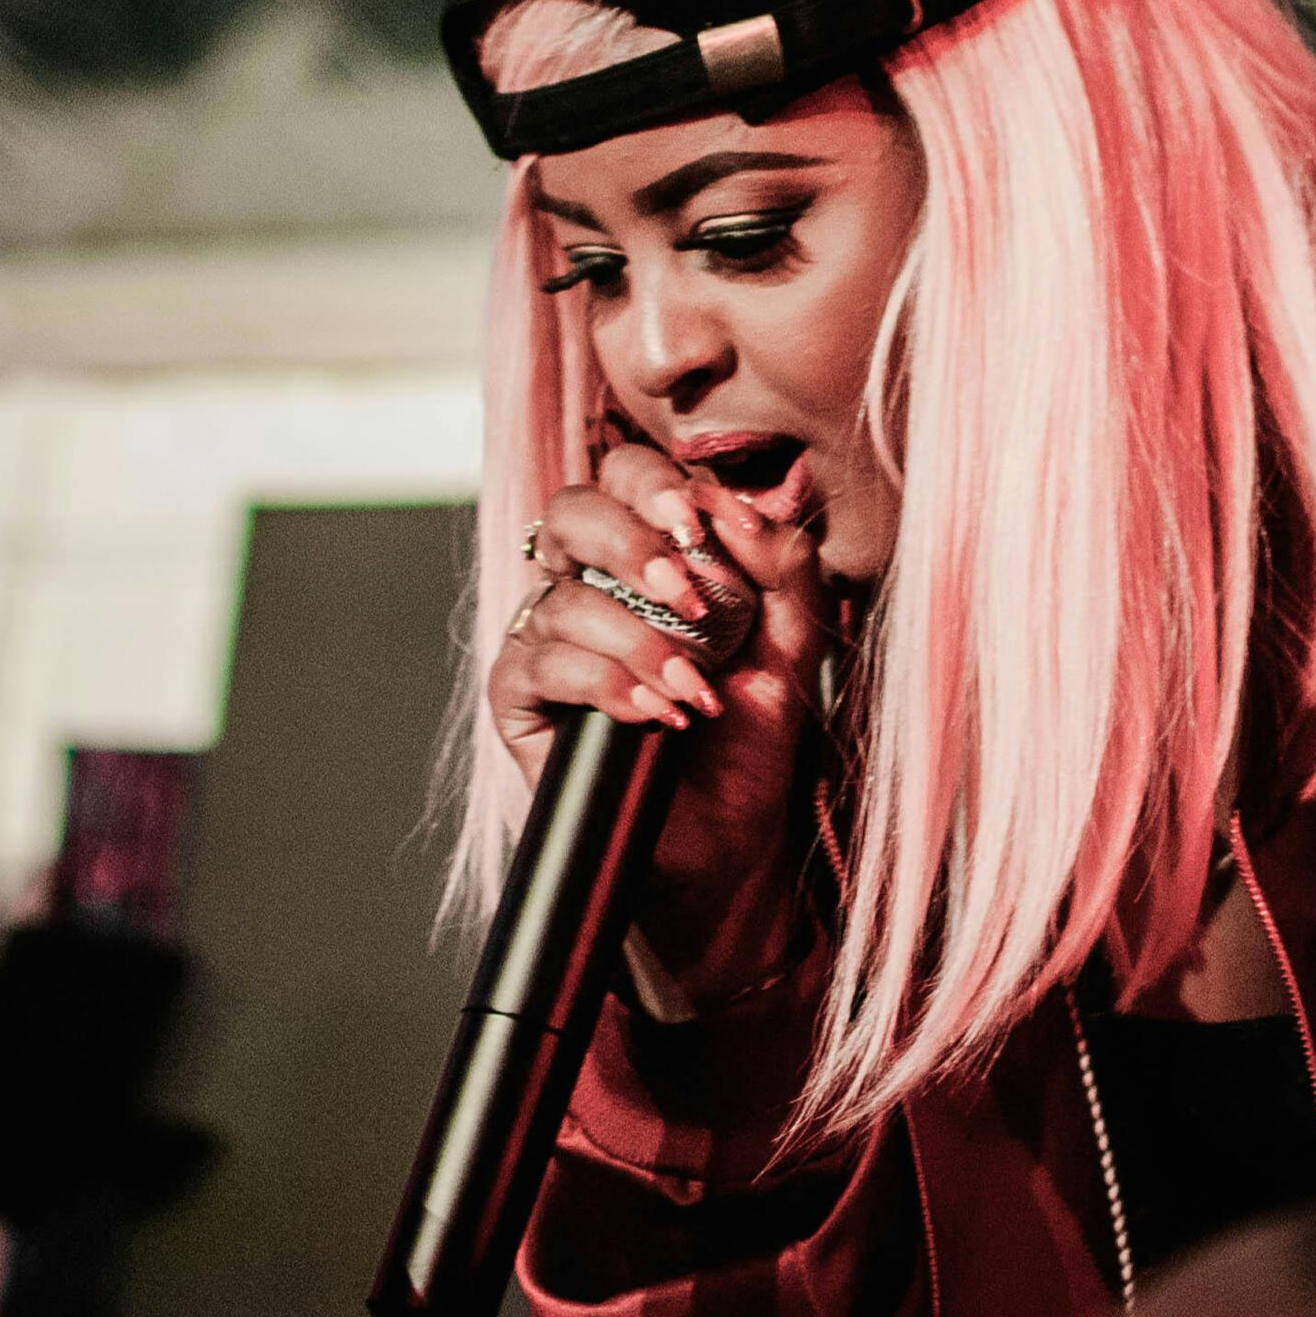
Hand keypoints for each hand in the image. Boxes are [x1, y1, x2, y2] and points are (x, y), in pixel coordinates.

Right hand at [490, 443, 829, 1004]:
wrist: (731, 841)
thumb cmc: (755, 738)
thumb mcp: (794, 644)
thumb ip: (784, 566)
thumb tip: (739, 506)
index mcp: (647, 553)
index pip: (625, 475)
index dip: (653, 484)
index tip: (700, 523)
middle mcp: (587, 584)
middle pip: (571, 511)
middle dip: (632, 543)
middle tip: (689, 594)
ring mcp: (547, 642)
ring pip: (561, 598)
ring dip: (637, 640)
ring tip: (694, 689)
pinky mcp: (521, 703)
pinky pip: (538, 666)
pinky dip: (604, 684)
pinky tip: (657, 715)